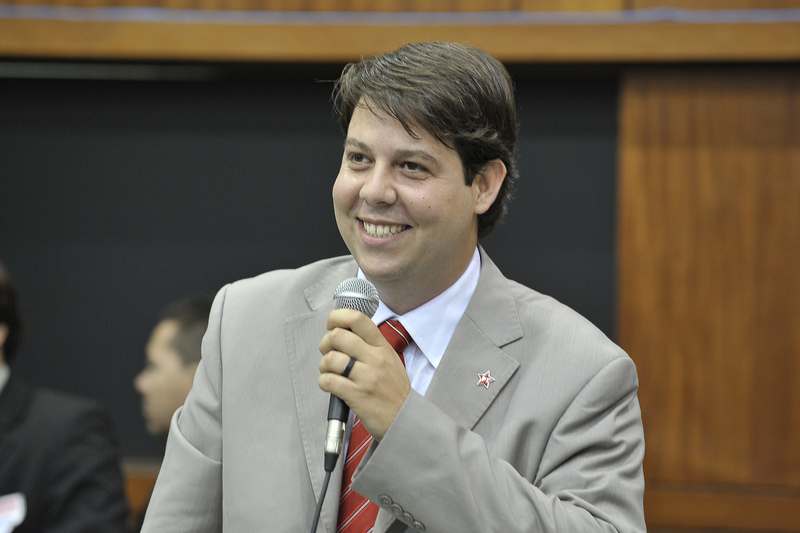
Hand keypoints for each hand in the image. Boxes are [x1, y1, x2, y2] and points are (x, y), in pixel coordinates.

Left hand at [318, 309, 410, 440]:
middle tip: (328, 351)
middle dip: (325, 343)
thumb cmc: (394, 390)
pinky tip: (330, 384)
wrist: (405, 418)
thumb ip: (370, 344)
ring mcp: (366, 377)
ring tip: (330, 371)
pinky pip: (329, 381)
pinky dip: (324, 382)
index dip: (338, 317)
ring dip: (324, 365)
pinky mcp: (356, 395)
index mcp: (382, 347)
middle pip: (338, 336)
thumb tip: (345, 331)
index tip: (332, 324)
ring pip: (330, 359)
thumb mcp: (390, 359)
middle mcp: (374, 358)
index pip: (357, 319)